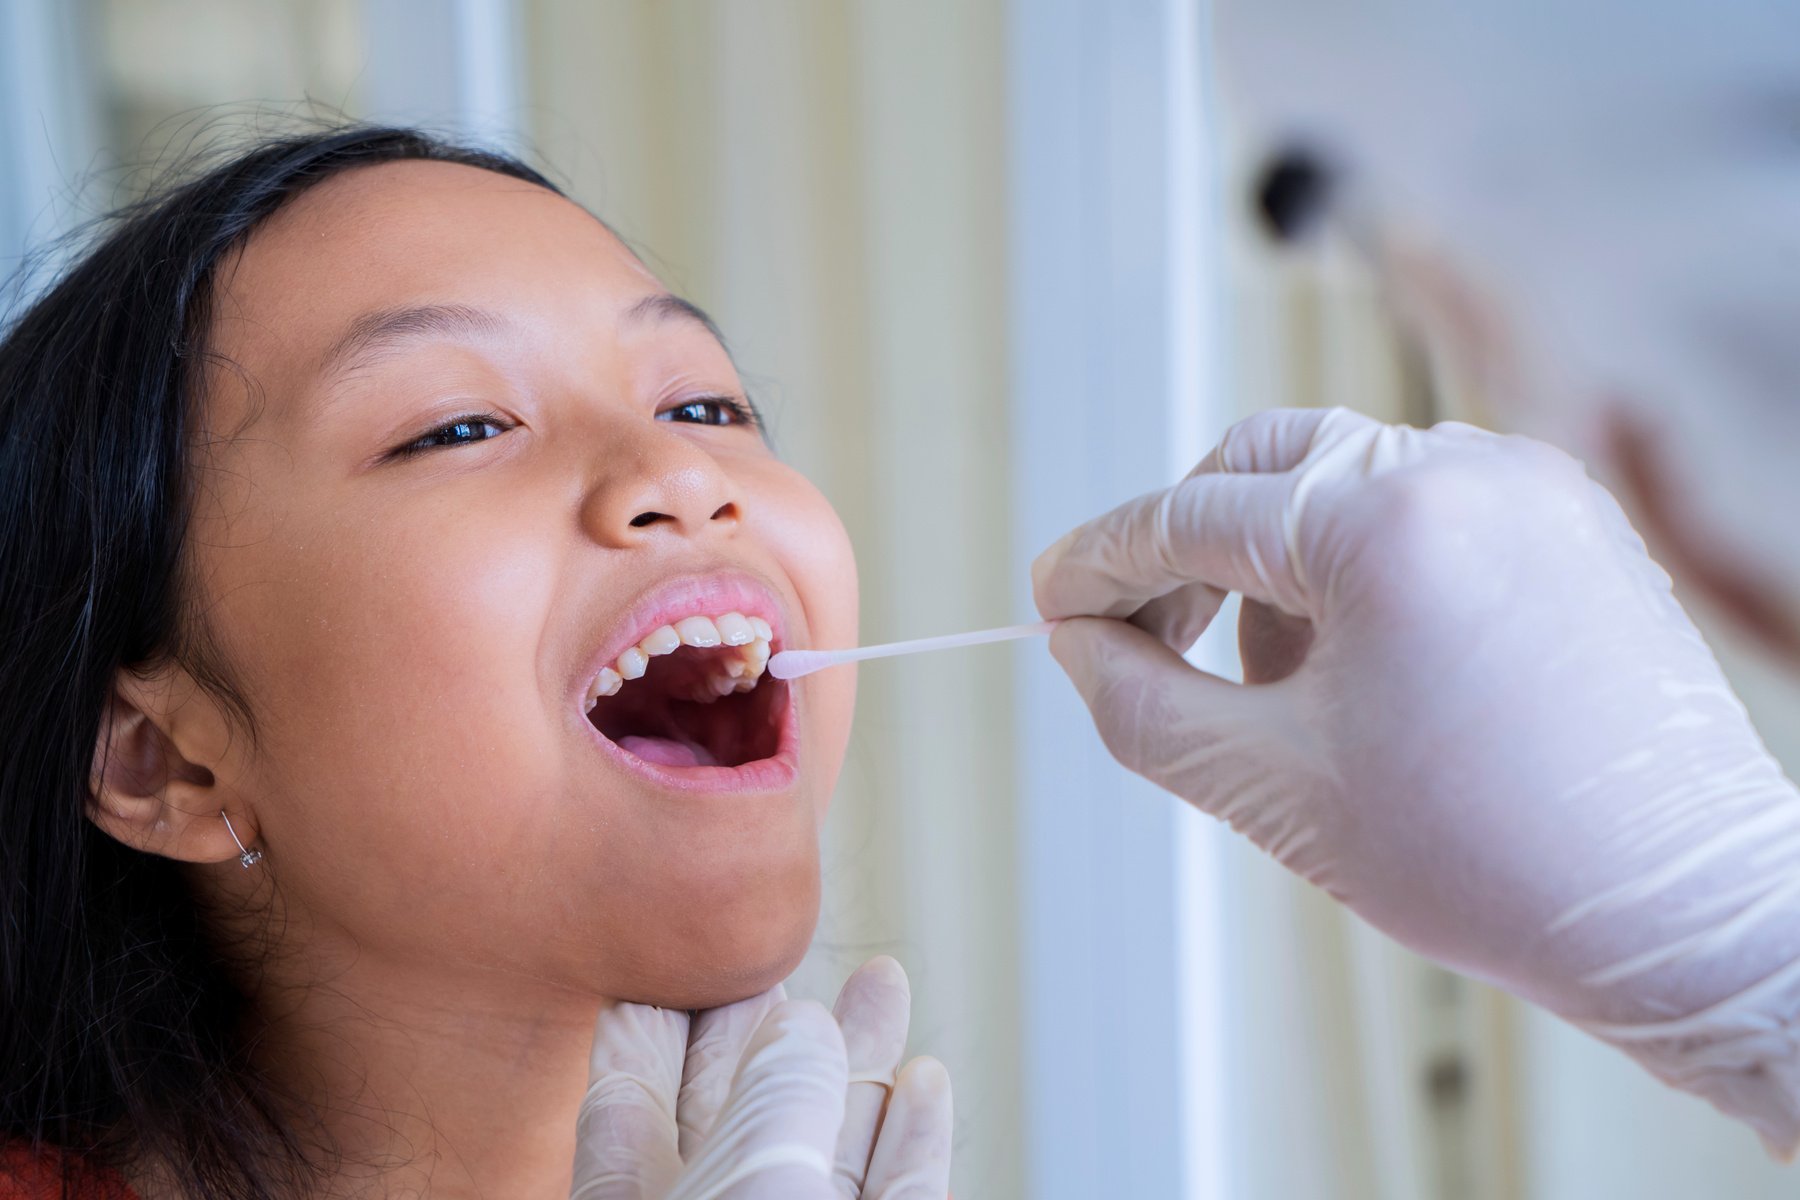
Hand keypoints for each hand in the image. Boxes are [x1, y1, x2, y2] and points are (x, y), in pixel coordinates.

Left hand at [572, 956, 951, 1197]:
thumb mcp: (750, 1182)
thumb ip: (773, 1096)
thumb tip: (807, 1024)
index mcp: (642, 1199)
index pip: (630, 1091)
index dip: (648, 1018)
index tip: (662, 950)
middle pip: (738, 1103)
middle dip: (766, 1019)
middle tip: (779, 949)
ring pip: (828, 1143)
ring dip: (860, 1059)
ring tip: (884, 980)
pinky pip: (896, 1197)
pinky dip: (913, 1139)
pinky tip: (925, 1079)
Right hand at [1034, 406, 1799, 1154]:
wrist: (1681, 912)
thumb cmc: (1500, 862)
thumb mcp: (1273, 790)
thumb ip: (1141, 707)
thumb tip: (1080, 649)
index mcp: (1386, 524)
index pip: (1190, 515)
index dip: (1100, 562)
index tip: (1051, 600)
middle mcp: (1464, 471)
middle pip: (1261, 463)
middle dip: (1186, 547)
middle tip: (1147, 640)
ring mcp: (1529, 486)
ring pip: (1340, 481)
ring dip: (1275, 565)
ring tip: (1280, 691)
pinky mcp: (1570, 520)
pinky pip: (1422, 506)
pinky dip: (1360, 566)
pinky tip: (1360, 669)